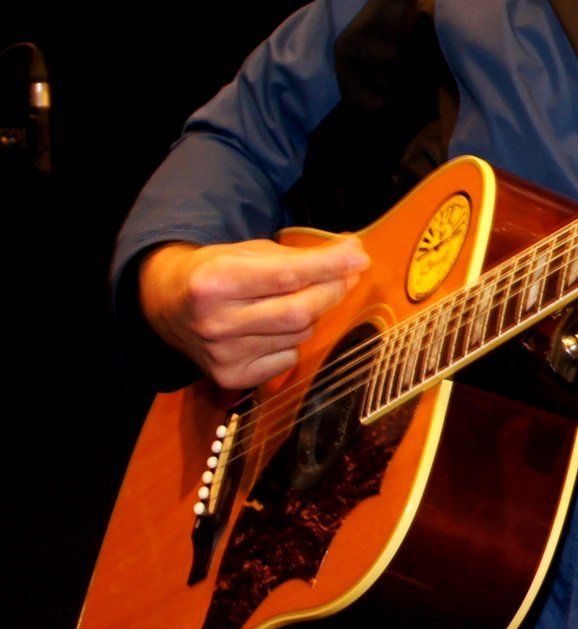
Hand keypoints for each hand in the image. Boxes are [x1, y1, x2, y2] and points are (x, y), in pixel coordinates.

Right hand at [139, 235, 369, 390]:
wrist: (168, 306)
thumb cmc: (218, 271)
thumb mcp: (248, 251)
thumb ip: (298, 256)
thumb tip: (353, 254)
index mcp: (215, 282)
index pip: (287, 276)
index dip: (329, 266)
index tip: (359, 256)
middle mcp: (216, 322)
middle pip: (299, 313)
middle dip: (333, 290)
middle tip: (348, 274)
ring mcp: (222, 355)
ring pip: (299, 335)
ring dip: (313, 314)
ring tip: (297, 298)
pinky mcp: (231, 377)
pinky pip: (288, 358)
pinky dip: (294, 340)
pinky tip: (275, 327)